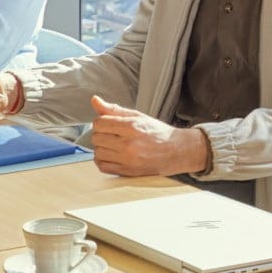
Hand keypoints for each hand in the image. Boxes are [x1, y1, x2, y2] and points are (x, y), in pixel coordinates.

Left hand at [86, 95, 208, 176]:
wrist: (176, 151)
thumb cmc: (158, 133)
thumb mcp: (138, 116)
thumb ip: (114, 110)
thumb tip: (95, 100)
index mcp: (131, 127)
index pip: (99, 123)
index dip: (102, 122)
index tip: (109, 124)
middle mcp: (128, 144)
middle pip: (96, 138)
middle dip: (102, 134)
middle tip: (112, 134)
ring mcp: (127, 160)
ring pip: (97, 152)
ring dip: (102, 148)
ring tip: (113, 145)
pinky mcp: (127, 172)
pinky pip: (102, 166)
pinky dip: (103, 161)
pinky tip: (112, 155)